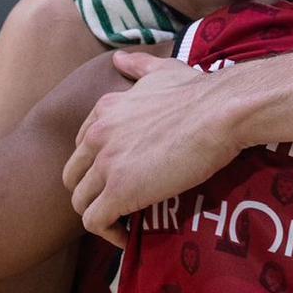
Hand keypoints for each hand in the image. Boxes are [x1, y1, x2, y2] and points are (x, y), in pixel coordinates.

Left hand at [65, 53, 241, 247]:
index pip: (81, 146)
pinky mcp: (120, 191)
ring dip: (99, 215)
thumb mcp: (162, 70)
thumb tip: (119, 58)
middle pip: (73, 176)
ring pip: (80, 202)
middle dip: (91, 192)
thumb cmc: (200, 91)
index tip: (119, 177)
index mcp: (104, 110)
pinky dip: (108, 234)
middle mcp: (97, 135)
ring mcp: (106, 164)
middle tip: (118, 203)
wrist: (219, 111)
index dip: (96, 166)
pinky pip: (95, 222)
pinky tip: (127, 235)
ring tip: (124, 222)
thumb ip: (137, 65)